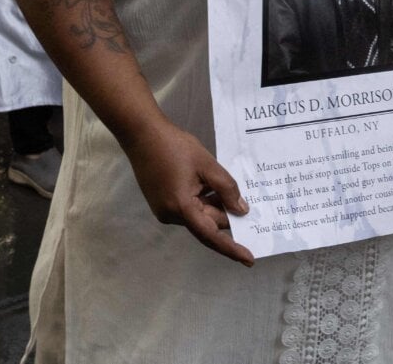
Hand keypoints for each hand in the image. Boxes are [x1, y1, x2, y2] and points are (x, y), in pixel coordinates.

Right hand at [120, 117, 252, 265]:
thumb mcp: (207, 164)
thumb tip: (241, 211)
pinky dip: (201, 201)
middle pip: (206, 223)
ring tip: (222, 185)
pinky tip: (207, 184)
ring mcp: (163, 210)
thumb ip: (226, 189)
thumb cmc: (175, 146)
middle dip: (225, 213)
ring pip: (197, 216)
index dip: (232, 248)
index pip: (212, 235)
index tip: (250, 259)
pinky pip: (188, 209)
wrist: (142, 133)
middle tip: (245, 201)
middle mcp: (171, 215)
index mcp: (182, 208)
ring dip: (212, 205)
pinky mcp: (160, 203)